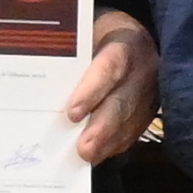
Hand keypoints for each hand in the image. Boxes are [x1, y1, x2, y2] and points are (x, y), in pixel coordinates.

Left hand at [70, 10, 161, 163]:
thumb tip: (40, 83)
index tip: (72, 114)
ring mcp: (152, 90)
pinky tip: (100, 154)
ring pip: (132, 120)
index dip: (92, 91)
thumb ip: (71, 55)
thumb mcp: (86, 34)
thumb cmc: (98, 34)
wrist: (133, 37)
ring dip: (109, 142)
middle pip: (124, 101)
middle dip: (103, 128)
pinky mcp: (153, 107)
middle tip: (83, 150)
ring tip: (89, 158)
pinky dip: (117, 143)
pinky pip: (136, 129)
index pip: (110, 67)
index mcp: (126, 42)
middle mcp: (145, 67)